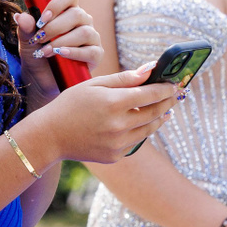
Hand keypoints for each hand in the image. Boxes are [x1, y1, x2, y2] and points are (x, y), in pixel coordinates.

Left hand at [13, 0, 101, 98]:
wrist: (41, 81)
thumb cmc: (37, 56)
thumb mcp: (27, 42)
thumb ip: (25, 29)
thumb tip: (21, 17)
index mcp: (67, 11)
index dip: (57, 3)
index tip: (42, 18)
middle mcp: (82, 21)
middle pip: (76, 14)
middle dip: (54, 27)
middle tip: (39, 39)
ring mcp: (91, 37)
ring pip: (84, 32)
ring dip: (62, 41)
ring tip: (45, 52)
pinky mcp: (96, 54)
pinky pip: (91, 51)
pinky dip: (75, 52)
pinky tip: (61, 54)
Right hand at [24, 63, 179, 164]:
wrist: (50, 136)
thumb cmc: (70, 105)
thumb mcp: (94, 85)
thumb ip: (124, 78)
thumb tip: (150, 70)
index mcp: (113, 103)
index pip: (151, 94)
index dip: (166, 88)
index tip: (174, 83)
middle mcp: (118, 125)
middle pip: (155, 112)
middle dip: (167, 102)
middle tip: (175, 95)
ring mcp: (117, 143)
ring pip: (149, 129)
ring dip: (159, 118)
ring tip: (165, 110)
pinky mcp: (115, 156)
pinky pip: (135, 142)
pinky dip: (140, 131)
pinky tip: (140, 123)